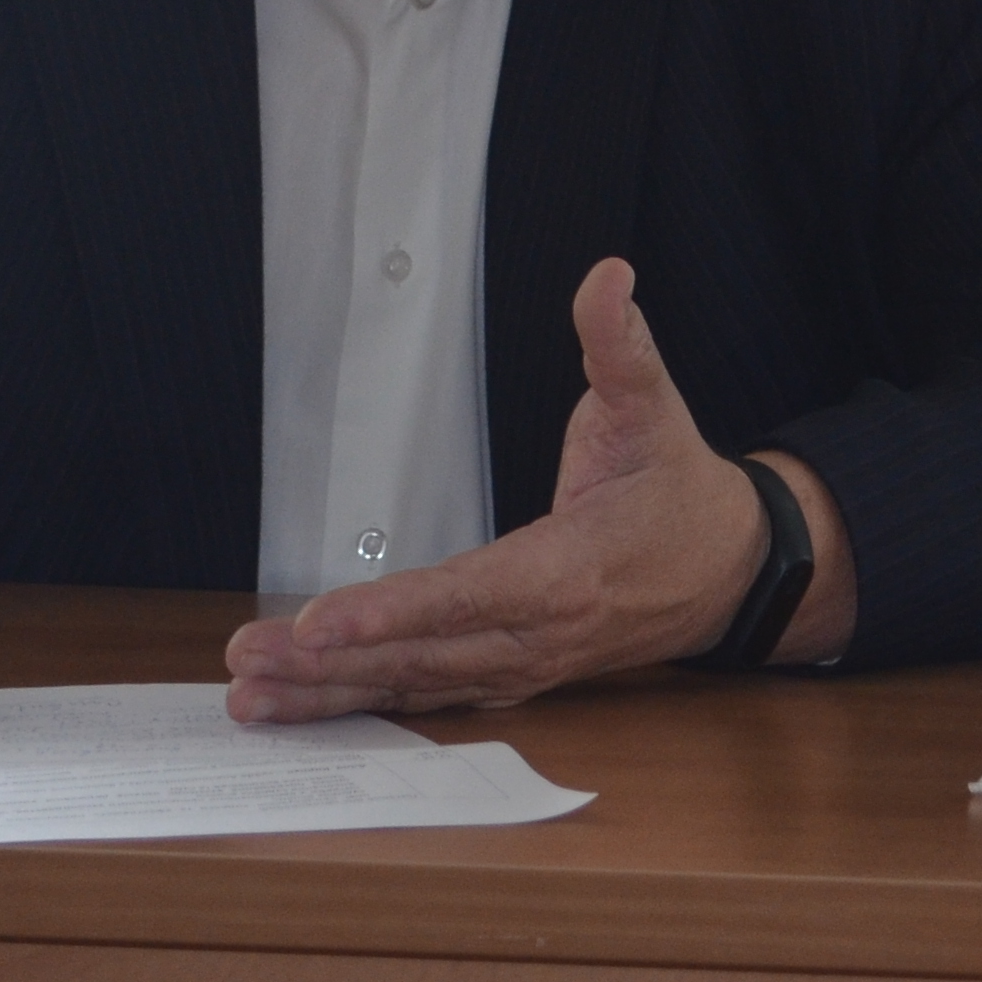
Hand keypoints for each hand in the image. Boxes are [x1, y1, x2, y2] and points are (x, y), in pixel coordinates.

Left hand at [221, 258, 851, 720]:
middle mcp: (540, 634)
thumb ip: (620, 344)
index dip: (392, 611)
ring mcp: (526, 666)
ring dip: (331, 694)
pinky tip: (306, 703)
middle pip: (423, 657)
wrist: (731, 571)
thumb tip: (608, 278)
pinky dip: (365, 703)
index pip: (467, 595)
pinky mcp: (514, 677)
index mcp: (569, 571)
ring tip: (254, 694)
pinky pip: (429, 696)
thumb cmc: (680, 492)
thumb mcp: (654, 408)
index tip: (321, 623)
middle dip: (331, 663)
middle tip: (250, 661)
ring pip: (418, 688)